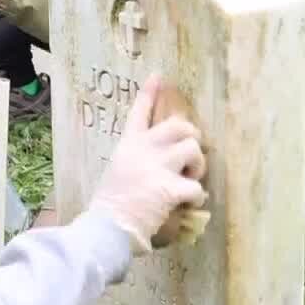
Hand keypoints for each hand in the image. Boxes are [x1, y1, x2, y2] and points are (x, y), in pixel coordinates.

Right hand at [88, 74, 207, 254]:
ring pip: (193, 149)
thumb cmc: (108, 205)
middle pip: (179, 125)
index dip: (149, 93)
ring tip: (189, 181)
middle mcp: (143, 150)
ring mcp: (157, 166)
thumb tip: (158, 165)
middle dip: (192, 138)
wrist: (106, 227)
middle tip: (189, 158)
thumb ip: (135, 162)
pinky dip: (197, 197)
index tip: (158, 77)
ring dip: (197, 166)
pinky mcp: (169, 187)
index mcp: (128, 146)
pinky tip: (189, 204)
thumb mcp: (116, 173)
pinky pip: (197, 186)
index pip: (138, 113)